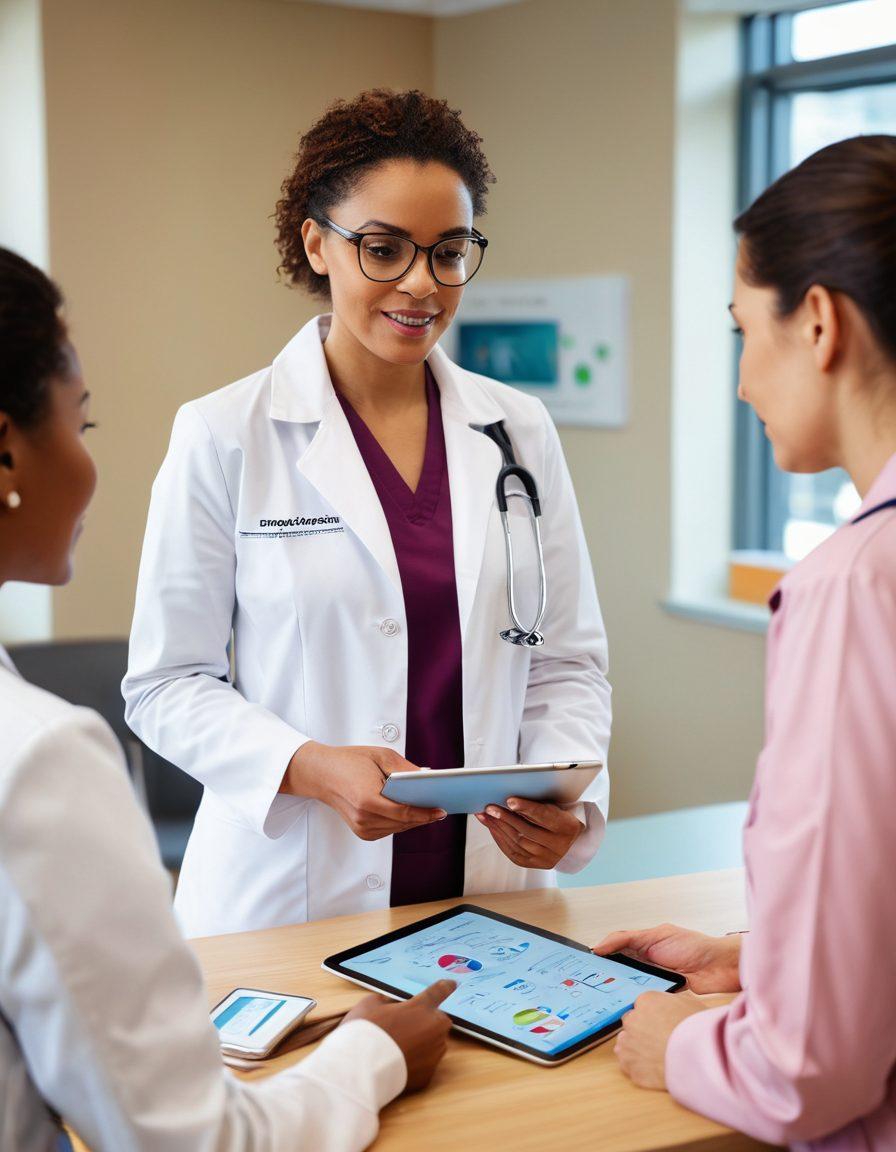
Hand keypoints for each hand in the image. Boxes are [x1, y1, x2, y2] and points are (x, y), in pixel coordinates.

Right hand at [282, 742, 445, 840]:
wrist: (322, 773)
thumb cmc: (349, 762)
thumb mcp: (380, 756)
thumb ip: (404, 768)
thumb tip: (426, 776)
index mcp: (367, 799)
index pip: (404, 813)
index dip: (425, 813)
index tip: (441, 810)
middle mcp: (363, 818)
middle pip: (403, 823)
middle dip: (423, 816)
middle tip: (439, 808)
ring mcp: (361, 827)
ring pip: (397, 829)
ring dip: (413, 821)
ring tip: (428, 810)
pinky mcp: (361, 832)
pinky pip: (389, 830)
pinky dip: (400, 822)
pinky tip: (408, 812)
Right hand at [342, 980, 454, 1091]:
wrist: (361, 1070)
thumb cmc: (365, 1032)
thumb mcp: (370, 1004)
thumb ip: (385, 1002)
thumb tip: (388, 1007)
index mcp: (421, 1007)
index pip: (439, 992)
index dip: (446, 987)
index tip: (452, 984)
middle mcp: (433, 1029)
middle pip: (438, 1021)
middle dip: (427, 1022)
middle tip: (405, 1027)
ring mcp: (433, 1053)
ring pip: (434, 1044)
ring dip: (422, 1043)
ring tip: (397, 1048)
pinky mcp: (429, 1075)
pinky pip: (425, 1064)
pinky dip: (416, 1063)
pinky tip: (398, 1064)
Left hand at [474, 797, 583, 868]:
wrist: (572, 843)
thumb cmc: (559, 819)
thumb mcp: (556, 808)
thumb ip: (537, 805)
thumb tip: (508, 800)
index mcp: (566, 826)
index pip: (543, 816)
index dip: (526, 808)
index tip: (509, 800)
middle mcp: (558, 845)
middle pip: (526, 831)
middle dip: (505, 818)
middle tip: (489, 808)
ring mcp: (547, 858)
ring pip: (517, 843)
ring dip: (498, 828)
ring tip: (486, 817)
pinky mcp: (536, 865)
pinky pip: (514, 853)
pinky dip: (500, 840)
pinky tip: (492, 829)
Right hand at [593, 923, 741, 993]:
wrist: (722, 967)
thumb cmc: (695, 946)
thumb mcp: (659, 935)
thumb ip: (630, 939)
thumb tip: (603, 944)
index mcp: (646, 943)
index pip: (618, 946)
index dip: (603, 953)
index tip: (587, 961)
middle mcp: (649, 960)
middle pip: (622, 967)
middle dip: (609, 973)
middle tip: (593, 981)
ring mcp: (657, 977)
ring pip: (632, 983)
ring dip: (623, 987)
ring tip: (608, 994)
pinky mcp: (666, 993)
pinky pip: (647, 997)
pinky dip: (638, 999)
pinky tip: (630, 1003)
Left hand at [614, 989, 707, 1089]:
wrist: (700, 1057)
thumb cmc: (699, 1030)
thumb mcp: (690, 1004)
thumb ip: (673, 1004)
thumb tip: (672, 1008)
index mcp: (647, 1001)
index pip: (642, 1005)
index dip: (652, 1016)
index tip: (661, 1025)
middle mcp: (633, 1020)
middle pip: (631, 1023)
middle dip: (641, 1030)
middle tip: (658, 1041)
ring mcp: (629, 1044)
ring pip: (625, 1043)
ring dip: (635, 1048)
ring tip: (655, 1056)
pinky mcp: (631, 1067)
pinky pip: (627, 1065)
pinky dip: (636, 1067)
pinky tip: (652, 1069)